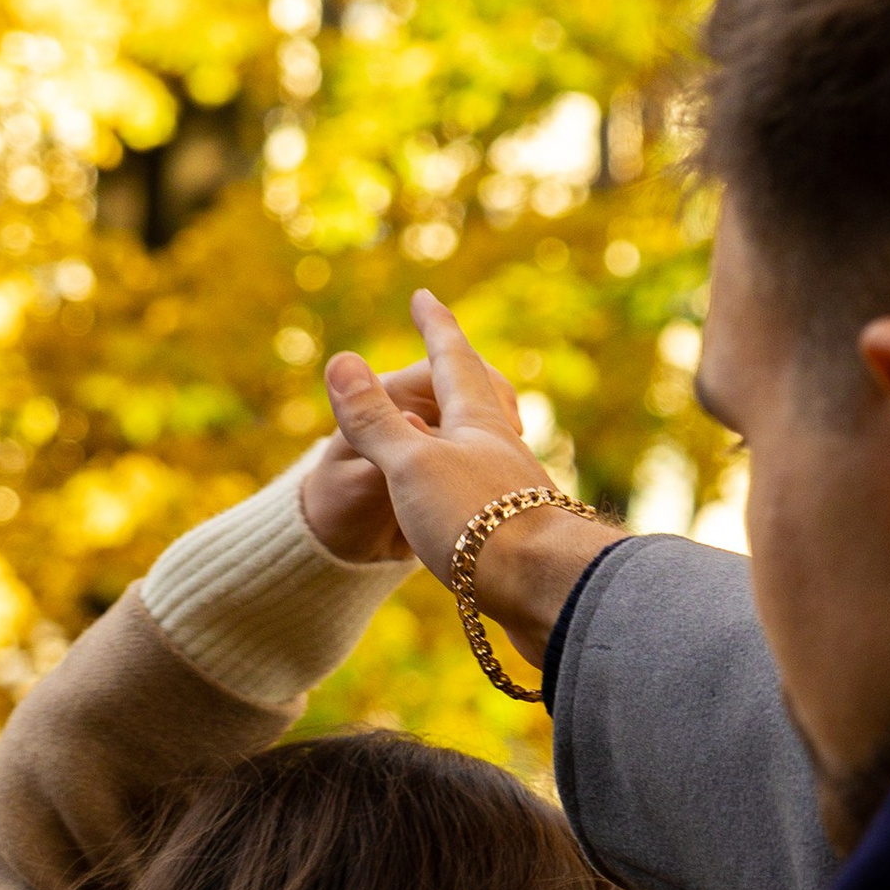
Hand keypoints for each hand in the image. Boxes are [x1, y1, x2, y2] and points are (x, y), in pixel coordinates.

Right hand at [323, 292, 617, 666]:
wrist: (548, 591)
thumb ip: (376, 420)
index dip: (435, 328)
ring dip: (469, 428)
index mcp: (477, 424)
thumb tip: (341, 361)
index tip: (425, 298)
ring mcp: (515, 493)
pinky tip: (472, 502)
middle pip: (484, 398)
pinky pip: (490, 495)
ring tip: (460, 425)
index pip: (452, 361)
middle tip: (453, 352)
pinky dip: (471, 482)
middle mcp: (503, 450)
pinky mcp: (518, 536)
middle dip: (462, 373)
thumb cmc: (479, 523)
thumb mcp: (413, 466)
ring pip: (489, 446)